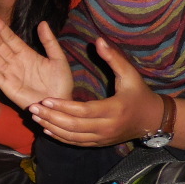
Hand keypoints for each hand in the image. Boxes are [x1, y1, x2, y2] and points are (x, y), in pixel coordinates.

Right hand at [0, 18, 72, 108]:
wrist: (59, 102)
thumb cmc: (61, 82)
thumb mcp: (58, 58)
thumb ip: (49, 41)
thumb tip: (42, 23)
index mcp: (27, 54)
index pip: (11, 38)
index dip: (2, 29)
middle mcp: (15, 62)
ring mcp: (9, 74)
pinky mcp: (6, 86)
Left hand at [27, 38, 165, 146]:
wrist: (152, 120)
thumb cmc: (139, 94)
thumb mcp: (130, 74)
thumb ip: (113, 58)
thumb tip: (98, 40)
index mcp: (114, 109)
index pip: (83, 111)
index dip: (63, 106)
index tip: (46, 99)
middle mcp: (107, 127)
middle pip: (74, 126)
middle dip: (51, 117)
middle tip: (33, 107)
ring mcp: (102, 138)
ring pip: (72, 137)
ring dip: (51, 127)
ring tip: (34, 116)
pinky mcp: (98, 144)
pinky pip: (75, 143)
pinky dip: (60, 137)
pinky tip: (46, 127)